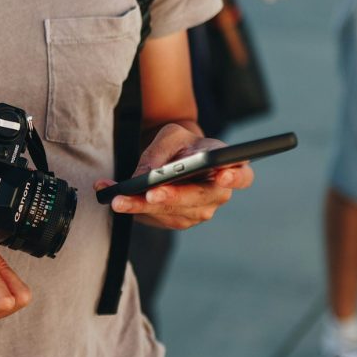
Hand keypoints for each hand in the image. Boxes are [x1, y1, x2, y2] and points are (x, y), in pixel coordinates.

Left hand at [94, 124, 253, 229]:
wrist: (172, 159)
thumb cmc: (180, 144)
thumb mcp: (171, 136)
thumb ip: (163, 151)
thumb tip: (149, 174)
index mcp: (227, 166)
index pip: (242, 175)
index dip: (235, 177)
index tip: (222, 175)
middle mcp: (218, 193)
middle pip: (200, 199)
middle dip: (173, 197)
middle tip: (151, 193)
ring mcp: (200, 211)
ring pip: (173, 212)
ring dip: (142, 206)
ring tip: (118, 198)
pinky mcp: (178, 221)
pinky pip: (155, 217)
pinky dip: (132, 208)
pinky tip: (114, 198)